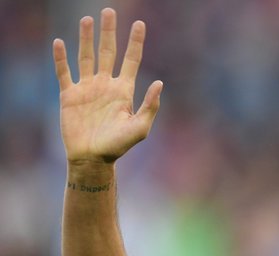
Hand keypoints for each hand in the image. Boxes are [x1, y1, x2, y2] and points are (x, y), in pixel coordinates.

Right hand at [53, 8, 161, 164]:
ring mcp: (87, 89)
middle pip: (108, 52)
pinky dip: (61, 58)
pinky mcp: (69, 95)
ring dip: (86, 38)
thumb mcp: (140, 128)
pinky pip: (64, 72)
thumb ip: (150, 106)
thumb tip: (160, 83)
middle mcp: (106, 85)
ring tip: (87, 19)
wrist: (92, 159)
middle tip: (110, 11)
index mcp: (124, 90)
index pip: (131, 59)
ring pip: (86, 57)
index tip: (140, 24)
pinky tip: (60, 42)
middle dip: (109, 32)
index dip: (135, 42)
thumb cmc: (118, 146)